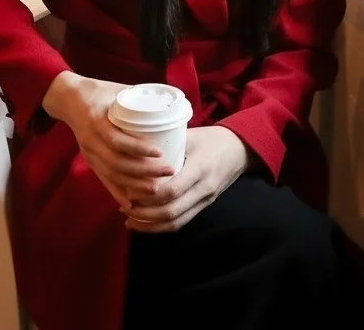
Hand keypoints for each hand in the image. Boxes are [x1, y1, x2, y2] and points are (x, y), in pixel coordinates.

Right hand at [42, 72, 174, 207]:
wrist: (69, 98)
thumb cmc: (100, 92)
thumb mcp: (118, 90)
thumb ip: (141, 99)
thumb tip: (171, 106)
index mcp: (97, 119)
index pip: (117, 140)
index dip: (138, 149)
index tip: (159, 152)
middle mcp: (91, 139)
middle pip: (117, 162)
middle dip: (144, 171)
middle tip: (169, 171)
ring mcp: (89, 152)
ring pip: (111, 174)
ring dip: (135, 184)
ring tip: (158, 188)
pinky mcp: (89, 160)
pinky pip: (103, 179)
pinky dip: (117, 192)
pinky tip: (131, 204)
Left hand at [122, 125, 249, 232]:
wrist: (240, 150)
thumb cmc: (211, 139)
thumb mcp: (189, 136)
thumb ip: (166, 144)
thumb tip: (133, 147)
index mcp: (200, 168)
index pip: (172, 190)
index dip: (147, 194)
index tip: (128, 190)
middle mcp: (204, 189)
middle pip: (171, 211)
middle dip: (144, 213)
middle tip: (123, 206)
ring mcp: (205, 200)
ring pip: (175, 222)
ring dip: (150, 225)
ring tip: (129, 219)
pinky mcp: (203, 206)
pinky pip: (182, 222)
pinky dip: (161, 227)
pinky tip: (144, 224)